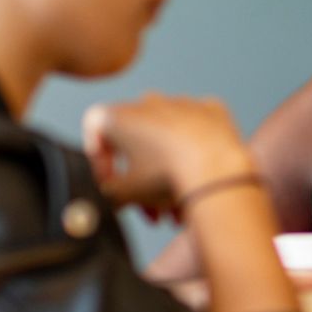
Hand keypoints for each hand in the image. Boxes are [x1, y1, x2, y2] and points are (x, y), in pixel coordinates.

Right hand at [82, 92, 254, 214]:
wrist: (217, 170)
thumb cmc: (168, 176)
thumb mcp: (124, 194)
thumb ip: (107, 194)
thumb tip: (111, 198)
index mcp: (120, 115)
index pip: (95, 130)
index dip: (99, 160)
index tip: (112, 182)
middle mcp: (149, 102)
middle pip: (136, 142)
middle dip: (140, 179)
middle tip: (149, 208)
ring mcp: (183, 103)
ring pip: (167, 141)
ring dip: (167, 172)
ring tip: (177, 208)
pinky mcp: (212, 111)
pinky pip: (196, 132)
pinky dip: (195, 154)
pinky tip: (200, 180)